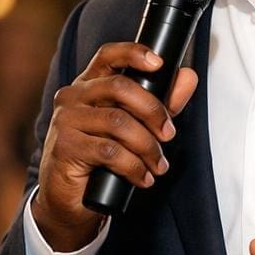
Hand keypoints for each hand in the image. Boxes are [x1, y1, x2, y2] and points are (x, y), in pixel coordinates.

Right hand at [32, 41, 198, 250]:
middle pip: (120, 87)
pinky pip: (109, 151)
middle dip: (153, 111)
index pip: (108, 55)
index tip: (159, 63)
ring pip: (118, 122)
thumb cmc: (102, 160)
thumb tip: (188, 76)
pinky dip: (133, 166)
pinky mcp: (65, 147)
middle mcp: (72, 97)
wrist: (70, 200)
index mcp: (89, 85)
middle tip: (169, 135)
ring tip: (158, 165)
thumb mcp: (136, 127)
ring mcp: (65, 121)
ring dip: (147, 146)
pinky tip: (142, 178)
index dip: (133, 53)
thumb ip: (162, 101)